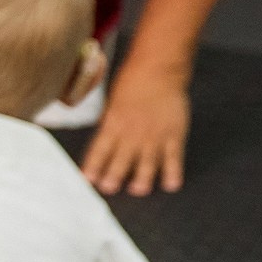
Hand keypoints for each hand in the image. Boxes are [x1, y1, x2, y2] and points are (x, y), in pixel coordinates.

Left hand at [81, 66, 188, 195]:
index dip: (93, 164)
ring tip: (137, 190)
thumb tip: (104, 143)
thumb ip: (111, 124)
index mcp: (114, 122)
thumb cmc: (132, 84)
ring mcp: (155, 134)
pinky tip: (171, 185)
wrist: (158, 71)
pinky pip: (173, 157)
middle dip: (114, 174)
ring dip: (142, 177)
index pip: (100, 148)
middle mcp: (133, 131)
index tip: (87, 179)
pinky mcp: (174, 134)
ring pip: (147, 161)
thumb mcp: (113, 103)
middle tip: (108, 189)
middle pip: (122, 157)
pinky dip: (173, 172)